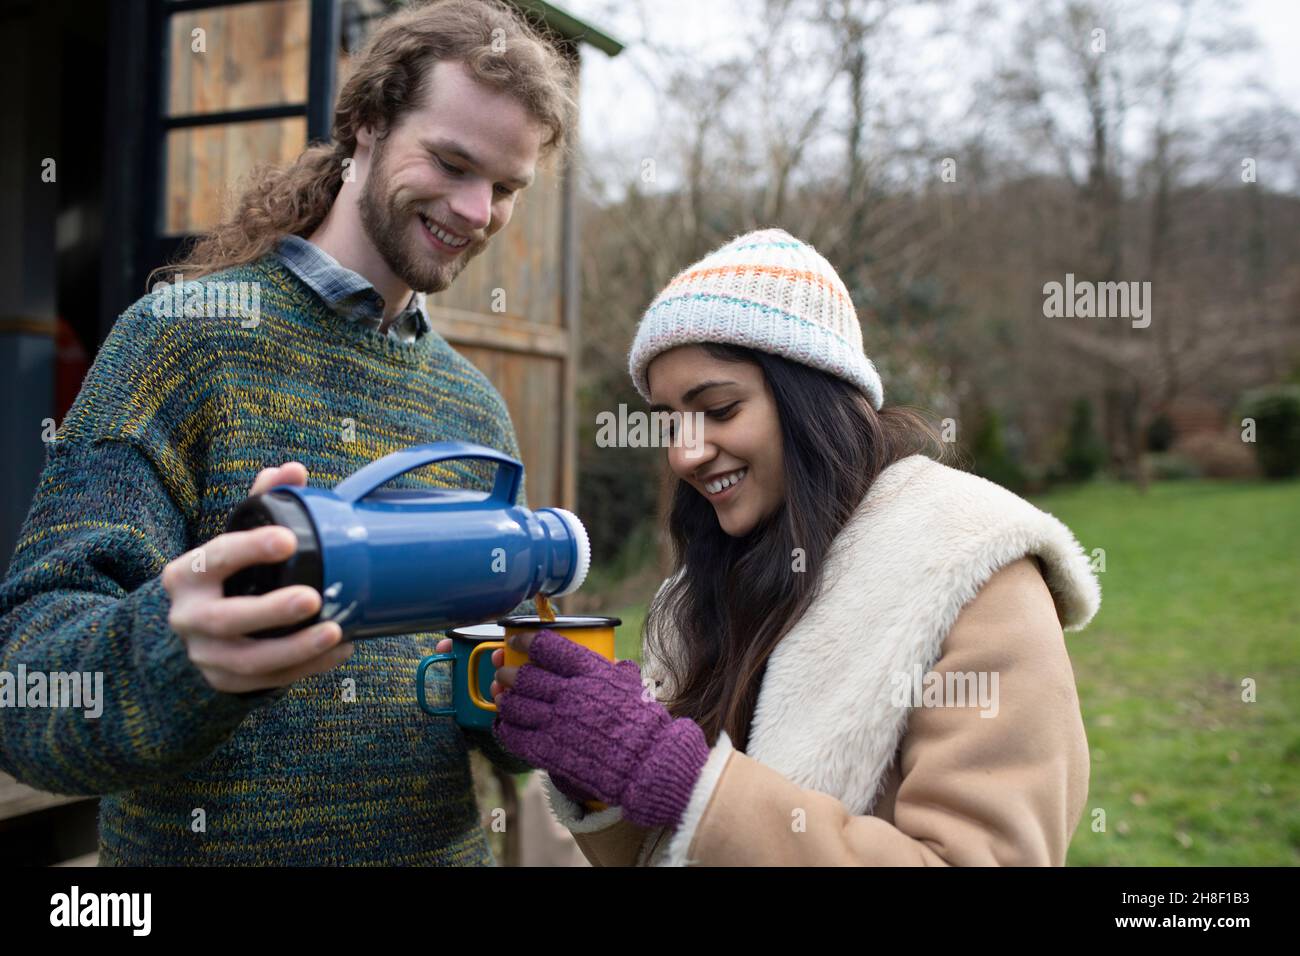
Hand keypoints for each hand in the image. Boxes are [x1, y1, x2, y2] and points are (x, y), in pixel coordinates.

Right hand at [163, 462, 353, 694]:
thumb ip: (261, 503)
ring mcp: (205, 654)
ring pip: (249, 660)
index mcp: (187, 574)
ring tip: (336, 631)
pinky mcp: (226, 682)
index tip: (289, 540)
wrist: (192, 628)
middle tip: (313, 596)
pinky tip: (338, 650)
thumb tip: (292, 469)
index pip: (215, 558)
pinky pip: (268, 681)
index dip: (250, 549)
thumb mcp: (233, 540)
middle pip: (226, 619)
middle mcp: (188, 617)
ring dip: (296, 649)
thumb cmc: (225, 574)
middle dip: (271, 611)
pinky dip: (306, 667)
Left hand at [489, 629, 710, 828]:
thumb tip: (615, 663)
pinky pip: (513, 735)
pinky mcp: (548, 750)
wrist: (646, 762)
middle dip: (507, 671)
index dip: (525, 639)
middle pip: (523, 675)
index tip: (515, 639)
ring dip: (503, 698)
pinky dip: (504, 727)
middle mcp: (568, 693)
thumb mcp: (631, 684)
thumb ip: (615, 671)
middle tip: (503, 670)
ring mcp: (555, 722)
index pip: (546, 646)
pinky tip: (504, 723)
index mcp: (589, 671)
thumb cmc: (644, 723)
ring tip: (503, 696)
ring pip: (513, 704)